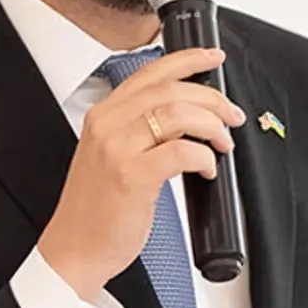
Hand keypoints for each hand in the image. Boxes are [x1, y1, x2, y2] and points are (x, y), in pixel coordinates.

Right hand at [39, 47, 244, 302]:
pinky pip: (182, 152)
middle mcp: (107, 125)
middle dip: (211, 98)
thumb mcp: (110, 156)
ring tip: (223, 142)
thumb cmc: (95, 210)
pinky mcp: (132, 177)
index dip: (188, 61)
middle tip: (232, 114)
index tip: (212, 59)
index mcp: (103, 115)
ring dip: (212, 125)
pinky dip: (204, 158)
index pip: (150, 73)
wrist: (75, 249)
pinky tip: (208, 169)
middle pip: (171, 89)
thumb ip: (138, 131)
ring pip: (179, 114)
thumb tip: (188, 119)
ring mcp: (117, 149)